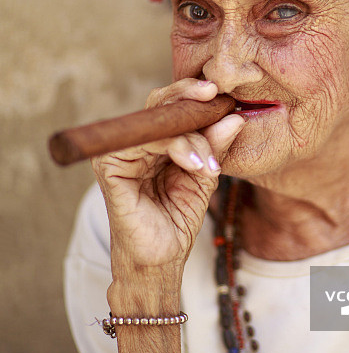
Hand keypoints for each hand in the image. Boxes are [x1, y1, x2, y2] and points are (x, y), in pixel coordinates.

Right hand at [91, 79, 244, 277]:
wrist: (162, 259)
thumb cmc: (178, 219)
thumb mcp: (204, 176)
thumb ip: (215, 147)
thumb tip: (234, 117)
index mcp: (155, 141)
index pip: (171, 105)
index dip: (193, 93)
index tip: (221, 93)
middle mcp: (135, 143)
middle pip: (160, 103)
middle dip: (191, 99)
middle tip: (216, 101)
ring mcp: (120, 153)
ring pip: (159, 124)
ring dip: (192, 139)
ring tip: (209, 165)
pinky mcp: (110, 167)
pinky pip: (144, 144)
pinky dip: (176, 149)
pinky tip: (195, 166)